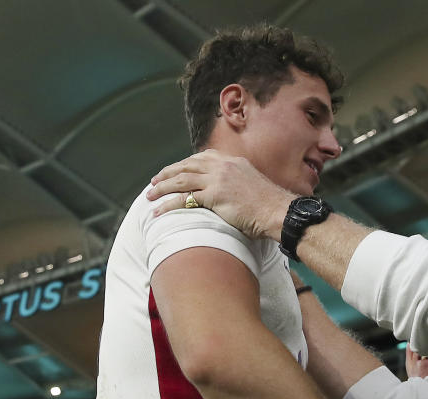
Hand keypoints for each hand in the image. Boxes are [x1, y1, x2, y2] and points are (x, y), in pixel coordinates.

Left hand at [147, 149, 294, 240]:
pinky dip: (168, 205)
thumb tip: (228, 191)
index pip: (200, 157)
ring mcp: (218, 179)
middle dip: (166, 173)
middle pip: (186, 166)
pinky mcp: (214, 196)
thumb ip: (237, 181)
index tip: (173, 171)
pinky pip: (184, 199)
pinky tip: (159, 212)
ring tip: (150, 197)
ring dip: (161, 188)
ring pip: (180, 180)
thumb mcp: (252, 183)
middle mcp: (222, 166)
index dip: (183, 164)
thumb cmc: (269, 205)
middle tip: (154, 182)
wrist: (278, 211)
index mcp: (231, 161)